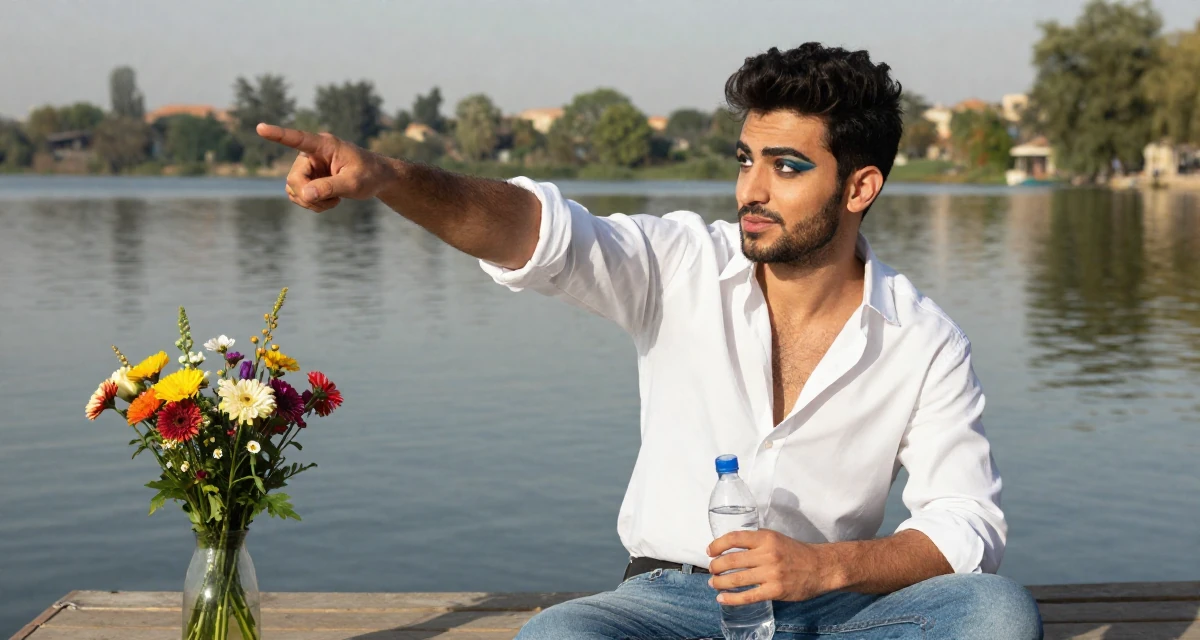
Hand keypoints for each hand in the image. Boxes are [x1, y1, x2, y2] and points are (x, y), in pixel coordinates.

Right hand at [256, 123, 396, 212]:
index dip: (278, 134)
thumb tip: (305, 194)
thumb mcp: (354, 183)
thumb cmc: (369, 175)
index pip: (298, 139)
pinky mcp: (308, 179)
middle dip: (309, 195)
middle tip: (332, 201)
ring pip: (294, 189)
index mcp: (324, 145)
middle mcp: (311, 153)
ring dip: (311, 202)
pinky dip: (311, 204)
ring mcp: (308, 166)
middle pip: (294, 178)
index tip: (261, 128)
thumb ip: (330, 187)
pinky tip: (330, 201)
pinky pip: (298, 196)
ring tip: (334, 200)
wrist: (377, 179)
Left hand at [706, 529, 832, 604]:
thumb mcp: (776, 538)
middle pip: (731, 560)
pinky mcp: (775, 590)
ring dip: (720, 582)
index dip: (717, 545)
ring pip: (736, 579)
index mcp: (766, 538)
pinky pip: (748, 596)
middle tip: (711, 570)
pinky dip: (731, 598)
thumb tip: (730, 547)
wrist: (821, 567)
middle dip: (715, 566)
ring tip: (713, 583)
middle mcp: (767, 554)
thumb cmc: (796, 553)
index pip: (734, 538)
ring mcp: (771, 573)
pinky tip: (722, 598)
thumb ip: (756, 542)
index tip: (709, 551)